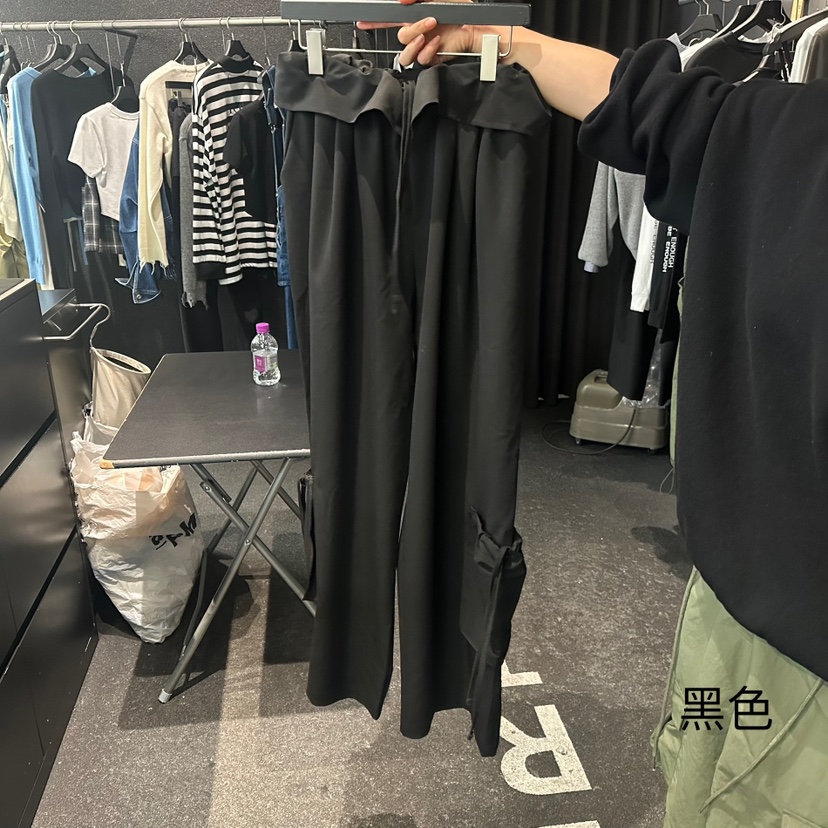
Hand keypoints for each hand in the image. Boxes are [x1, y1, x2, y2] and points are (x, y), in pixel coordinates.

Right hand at [357, 0, 478, 65]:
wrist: (476, 27)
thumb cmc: (460, 11)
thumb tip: (401, 1)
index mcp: (415, 18)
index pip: (390, 20)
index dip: (375, 22)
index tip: (363, 21)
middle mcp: (418, 34)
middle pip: (400, 37)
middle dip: (413, 29)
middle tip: (430, 21)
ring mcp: (424, 47)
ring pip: (406, 52)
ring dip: (417, 41)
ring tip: (430, 33)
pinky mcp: (432, 59)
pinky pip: (421, 60)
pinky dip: (429, 50)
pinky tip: (438, 42)